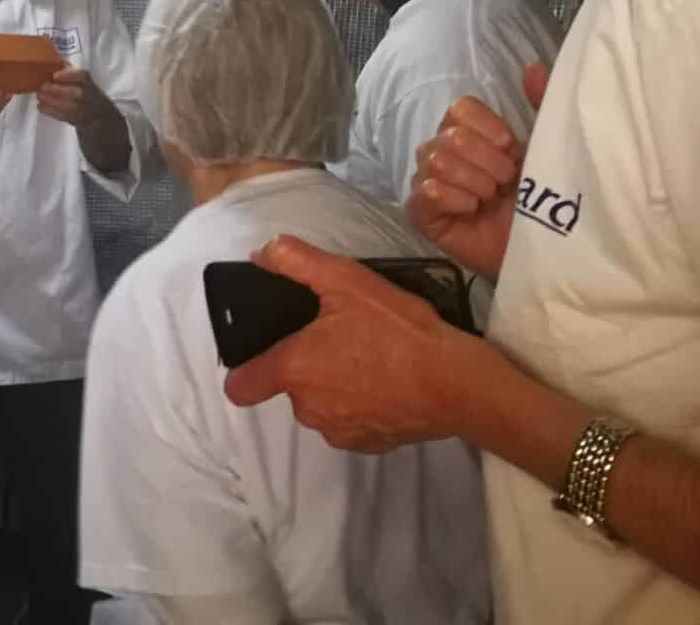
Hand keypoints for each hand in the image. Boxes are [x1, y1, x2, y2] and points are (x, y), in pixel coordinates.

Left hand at [34, 67, 103, 129]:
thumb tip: (52, 60)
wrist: (99, 115)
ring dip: (52, 101)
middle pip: (77, 93)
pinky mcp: (79, 121)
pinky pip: (65, 117)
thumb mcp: (81, 80)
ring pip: (70, 107)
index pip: (82, 76)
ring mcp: (85, 110)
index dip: (68, 75)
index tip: (54, 75)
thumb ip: (69, 71)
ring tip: (39, 95)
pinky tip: (40, 106)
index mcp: (88, 82)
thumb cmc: (85, 92)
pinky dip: (51, 112)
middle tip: (42, 87)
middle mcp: (89, 95)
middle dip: (58, 90)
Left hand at [223, 235, 492, 451]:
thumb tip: (261, 253)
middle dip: (308, 365)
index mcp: (294, 371)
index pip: (240, 387)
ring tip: (368, 356)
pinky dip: (362, 405)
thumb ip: (294, 261)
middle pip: (290, 387)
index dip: (246, 370)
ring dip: (335, 385)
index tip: (265, 354)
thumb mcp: (345, 279)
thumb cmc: (397, 329)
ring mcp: (340, 432)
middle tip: (340, 337)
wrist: (459, 384)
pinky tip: (387, 381)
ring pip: (322, 404)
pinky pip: (352, 422)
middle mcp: (308, 409)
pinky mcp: (370, 446)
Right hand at [405, 61, 546, 278]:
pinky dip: (457, 199)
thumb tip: (531, 65)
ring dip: (475, 182)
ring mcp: (426, 181)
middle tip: (505, 184)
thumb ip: (541, 105)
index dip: (488, 128)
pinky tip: (471, 211)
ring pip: (436, 160)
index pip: (460, 108)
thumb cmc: (538, 202)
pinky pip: (427, 191)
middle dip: (488, 162)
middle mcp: (441, 151)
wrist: (537, 250)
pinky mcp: (419, 212)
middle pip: (451, 135)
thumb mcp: (545, 148)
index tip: (511, 151)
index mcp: (468, 134)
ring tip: (489, 199)